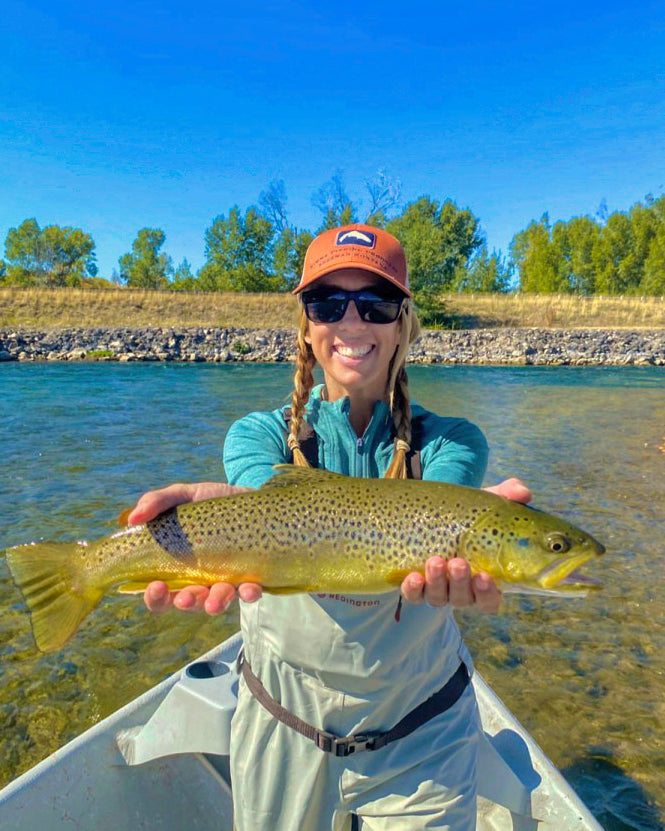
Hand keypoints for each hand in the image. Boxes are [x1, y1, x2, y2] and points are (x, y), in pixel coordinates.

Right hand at [126, 481, 262, 614]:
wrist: (253, 497)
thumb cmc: (210, 503)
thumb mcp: (184, 495)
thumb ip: (158, 502)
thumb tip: (132, 518)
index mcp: (177, 566)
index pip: (160, 592)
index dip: (154, 597)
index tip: (156, 586)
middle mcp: (199, 580)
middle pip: (186, 602)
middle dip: (185, 603)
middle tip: (184, 599)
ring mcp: (225, 581)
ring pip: (216, 602)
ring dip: (214, 604)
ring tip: (214, 601)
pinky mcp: (251, 578)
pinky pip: (249, 592)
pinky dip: (249, 593)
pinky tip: (250, 589)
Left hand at [400, 477, 531, 612]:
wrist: (432, 513)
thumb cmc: (468, 516)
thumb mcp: (487, 505)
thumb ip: (508, 496)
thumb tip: (523, 492)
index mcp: (483, 580)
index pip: (490, 600)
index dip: (488, 594)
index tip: (485, 577)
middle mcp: (461, 590)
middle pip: (463, 599)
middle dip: (460, 583)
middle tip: (458, 563)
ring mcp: (436, 589)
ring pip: (438, 597)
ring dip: (437, 582)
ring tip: (435, 560)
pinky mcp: (414, 586)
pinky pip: (412, 595)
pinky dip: (413, 589)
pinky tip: (414, 576)